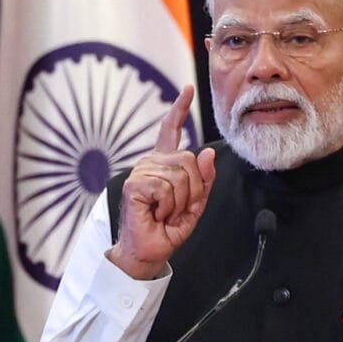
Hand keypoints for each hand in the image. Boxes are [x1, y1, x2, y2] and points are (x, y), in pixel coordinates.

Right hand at [107, 85, 215, 279]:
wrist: (148, 252)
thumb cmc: (167, 230)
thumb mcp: (195, 205)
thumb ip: (204, 180)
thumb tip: (208, 153)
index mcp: (164, 164)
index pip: (171, 130)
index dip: (180, 109)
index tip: (188, 89)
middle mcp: (151, 162)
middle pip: (189, 159)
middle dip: (193, 189)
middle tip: (177, 209)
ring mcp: (141, 171)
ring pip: (180, 175)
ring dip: (180, 201)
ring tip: (164, 212)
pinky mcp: (134, 184)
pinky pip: (166, 187)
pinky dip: (168, 205)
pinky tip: (155, 212)